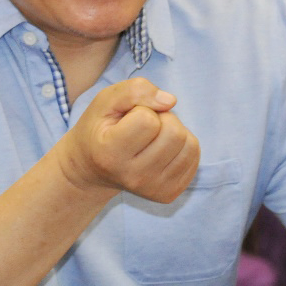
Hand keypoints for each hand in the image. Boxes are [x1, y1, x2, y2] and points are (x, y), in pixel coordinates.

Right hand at [56, 78, 199, 202]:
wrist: (92, 170)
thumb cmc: (100, 129)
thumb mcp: (106, 101)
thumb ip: (135, 90)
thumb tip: (171, 101)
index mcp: (111, 154)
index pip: (148, 120)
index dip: (141, 110)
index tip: (126, 119)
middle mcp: (133, 178)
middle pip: (174, 133)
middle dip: (162, 119)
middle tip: (144, 126)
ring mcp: (152, 190)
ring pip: (190, 145)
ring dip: (174, 131)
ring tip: (152, 137)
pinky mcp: (168, 194)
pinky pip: (193, 157)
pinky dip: (182, 146)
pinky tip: (161, 150)